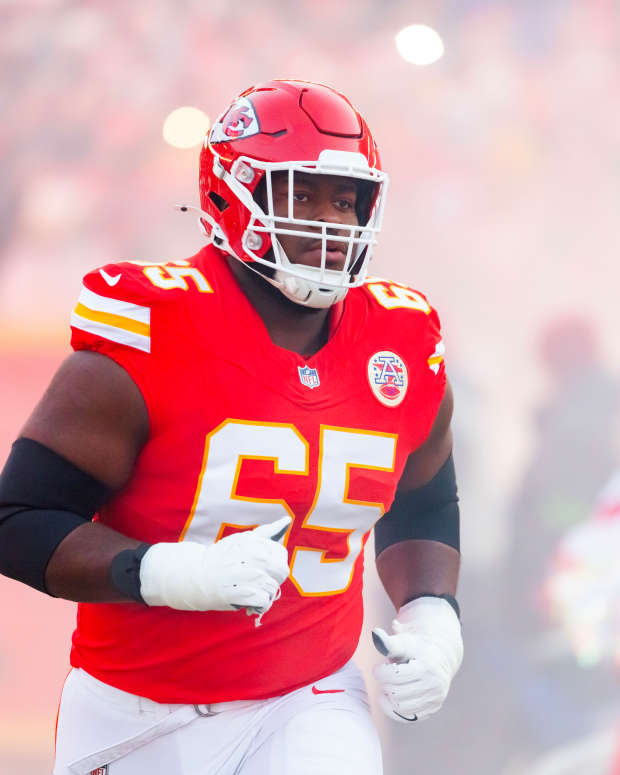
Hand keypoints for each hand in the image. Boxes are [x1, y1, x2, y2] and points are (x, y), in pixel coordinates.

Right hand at [138, 516, 290, 611]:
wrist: (194, 575)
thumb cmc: (221, 557)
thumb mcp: (243, 539)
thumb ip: (266, 532)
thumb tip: (287, 520)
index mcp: (255, 541)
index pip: (280, 554)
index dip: (273, 564)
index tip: (259, 567)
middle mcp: (254, 556)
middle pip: (281, 572)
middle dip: (272, 579)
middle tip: (255, 582)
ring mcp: (249, 575)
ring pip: (272, 589)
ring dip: (263, 595)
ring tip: (248, 593)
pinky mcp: (242, 594)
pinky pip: (264, 602)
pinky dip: (257, 606)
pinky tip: (247, 604)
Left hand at [372, 596, 462, 721]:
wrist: (441, 656)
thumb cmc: (416, 647)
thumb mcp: (404, 642)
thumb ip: (389, 642)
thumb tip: (375, 634)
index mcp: (426, 666)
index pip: (395, 676)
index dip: (381, 673)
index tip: (377, 669)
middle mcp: (434, 684)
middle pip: (396, 693)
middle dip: (385, 685)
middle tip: (384, 677)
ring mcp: (435, 698)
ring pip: (401, 707)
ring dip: (389, 698)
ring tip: (388, 687)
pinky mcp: (433, 708)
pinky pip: (408, 717)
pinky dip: (396, 710)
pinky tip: (392, 698)